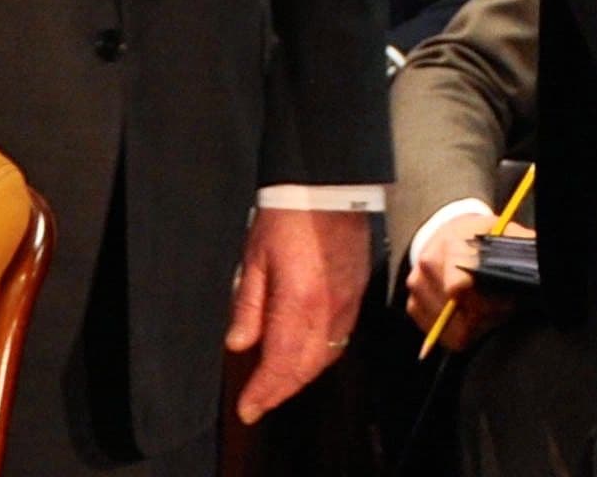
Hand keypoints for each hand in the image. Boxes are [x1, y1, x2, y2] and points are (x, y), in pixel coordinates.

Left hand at [227, 206, 370, 424]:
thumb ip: (248, 306)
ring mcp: (347, 304)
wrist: (328, 187)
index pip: (280, 364)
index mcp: (298, 303)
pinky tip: (304, 357)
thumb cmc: (287, 217)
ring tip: (277, 385)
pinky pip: (340, 339)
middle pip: (304, 368)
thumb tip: (239, 344)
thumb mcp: (255, 258)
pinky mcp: (357, 295)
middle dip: (280, 391)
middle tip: (259, 403)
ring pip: (325, 358)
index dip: (264, 392)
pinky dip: (320, 357)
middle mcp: (328, 311)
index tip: (248, 409)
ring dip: (300, 377)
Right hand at [406, 207, 517, 353]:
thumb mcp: (505, 233)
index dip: (491, 301)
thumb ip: (521, 244)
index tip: (507, 300)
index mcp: (452, 244)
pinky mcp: (412, 305)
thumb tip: (541, 260)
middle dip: (487, 314)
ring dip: (474, 325)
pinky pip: (439, 335)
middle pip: (460, 313)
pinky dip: (458, 331)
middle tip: (503, 305)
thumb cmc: (482, 238)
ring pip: (450, 329)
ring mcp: (417, 286)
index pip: (459, 286)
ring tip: (488, 308)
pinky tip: (471, 315)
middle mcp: (428, 264)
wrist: (449, 234)